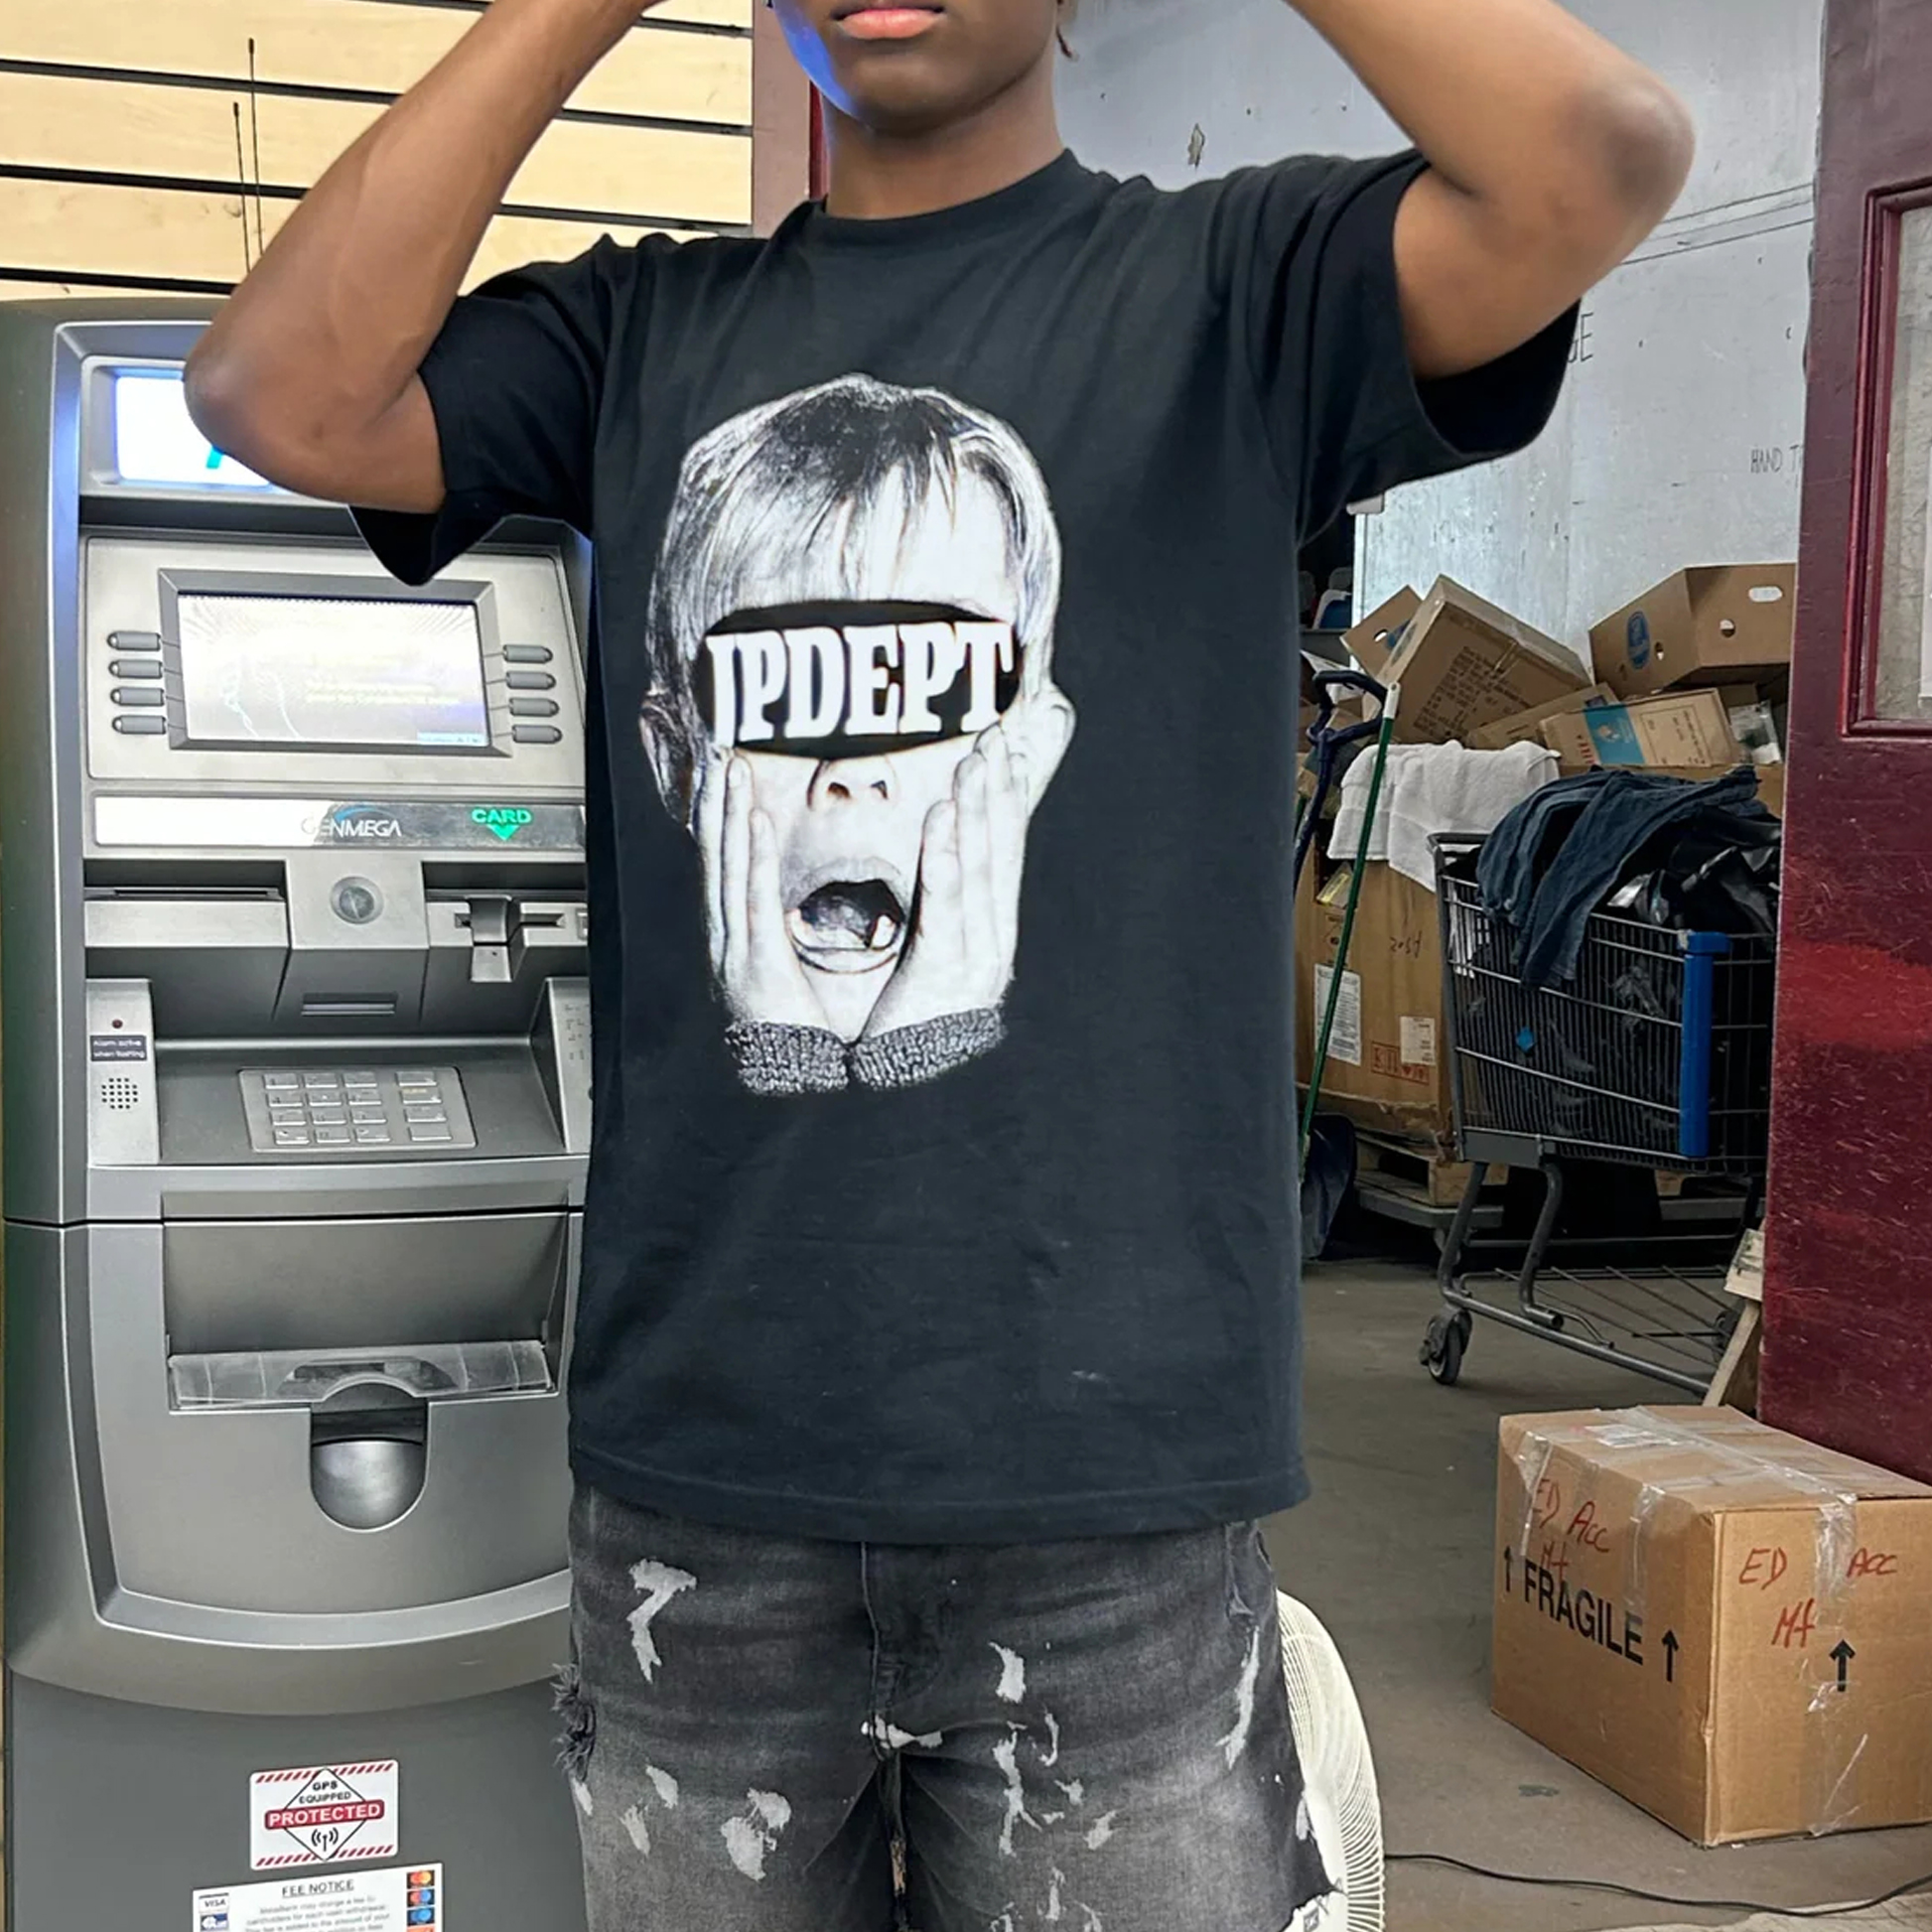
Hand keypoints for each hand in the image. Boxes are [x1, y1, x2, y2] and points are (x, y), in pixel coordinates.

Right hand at [698, 756, 828, 1030]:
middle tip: (717, 748)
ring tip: (731, 768)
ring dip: (730, 815)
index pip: (724, 861)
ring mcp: (737, 948)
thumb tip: (779, 892)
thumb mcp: (777, 967)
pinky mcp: (758, 964)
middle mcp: (727, 935)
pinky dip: (754, 858)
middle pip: (717, 854)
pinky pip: (755, 900)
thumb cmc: (790, 1034)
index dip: (719, 814)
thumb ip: (774, 928)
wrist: (783, 1087)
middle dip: (715, 801)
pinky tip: (755, 823)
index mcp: (733, 935)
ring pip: (731, 868)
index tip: (722, 769)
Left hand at [863, 726, 1029, 1038]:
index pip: (1002, 853)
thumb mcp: (937, 956)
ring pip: (975, 869)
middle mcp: (991, 937)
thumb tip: (948, 856)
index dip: (1006, 799)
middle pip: (995, 852)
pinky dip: (944, 859)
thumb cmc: (914, 1021)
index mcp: (992, 931)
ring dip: (974, 811)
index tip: (1007, 748)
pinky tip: (940, 821)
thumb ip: (945, 908)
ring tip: (970, 763)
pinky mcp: (942, 970)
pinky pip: (944, 905)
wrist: (911, 1088)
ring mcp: (972, 953)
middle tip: (993, 735)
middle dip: (995, 790)